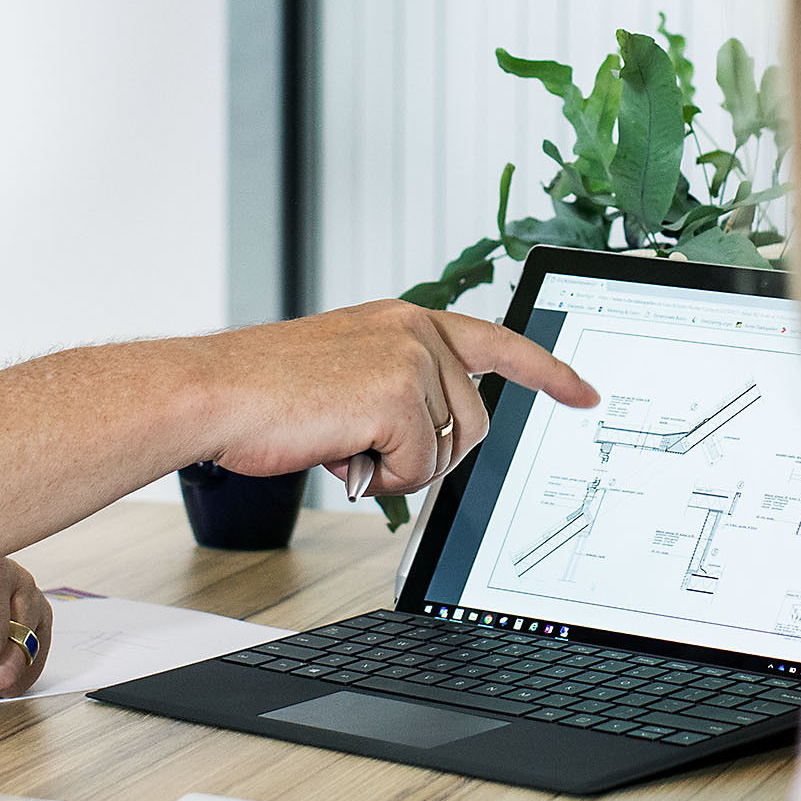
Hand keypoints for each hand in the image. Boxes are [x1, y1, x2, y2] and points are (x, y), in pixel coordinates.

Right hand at [184, 302, 595, 503]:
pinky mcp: (400, 393)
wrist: (215, 393)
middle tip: (367, 451)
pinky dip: (380, 479)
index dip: (547, 372)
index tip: (585, 393)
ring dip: (400, 468)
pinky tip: (339, 454)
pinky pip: (420, 468)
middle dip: (431, 455)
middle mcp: (415, 330)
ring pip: (451, 450)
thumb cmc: (264, 395)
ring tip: (344, 444)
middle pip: (476, 422)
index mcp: (405, 322)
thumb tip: (438, 436)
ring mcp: (411, 358)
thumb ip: (400, 387)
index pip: (498, 342)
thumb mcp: (347, 376)